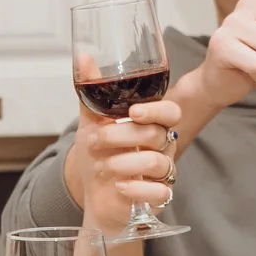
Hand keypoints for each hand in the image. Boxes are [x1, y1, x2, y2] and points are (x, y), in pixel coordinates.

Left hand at [63, 92, 182, 219]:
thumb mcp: (91, 123)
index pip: (170, 112)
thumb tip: (85, 58)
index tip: (133, 112)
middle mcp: (161, 147)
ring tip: (103, 166)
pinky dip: (136, 189)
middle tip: (96, 140)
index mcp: (150, 126)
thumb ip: (92, 93)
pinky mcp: (157, 197)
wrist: (92, 194)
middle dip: (122, 136)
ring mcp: (161, 173)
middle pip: (156, 135)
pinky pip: (160, 192)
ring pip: (156, 163)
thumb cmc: (98, 156)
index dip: (156, 110)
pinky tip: (118, 187)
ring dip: (124, 163)